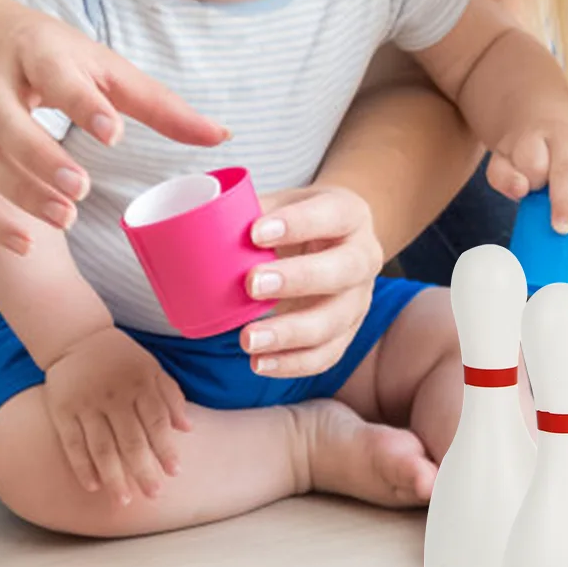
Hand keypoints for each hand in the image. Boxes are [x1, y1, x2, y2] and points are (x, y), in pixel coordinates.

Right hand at [0, 0, 229, 253]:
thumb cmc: (54, 56)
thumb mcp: (107, 67)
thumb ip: (161, 105)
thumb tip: (222, 136)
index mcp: (40, 53)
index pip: (58, 75)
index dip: (83, 104)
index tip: (113, 133)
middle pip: (7, 121)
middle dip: (40, 156)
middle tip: (82, 189)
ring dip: (20, 191)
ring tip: (66, 218)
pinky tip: (26, 245)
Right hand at [42, 326, 191, 505]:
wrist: (76, 337)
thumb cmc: (121, 357)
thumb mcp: (152, 367)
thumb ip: (171, 396)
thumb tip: (188, 429)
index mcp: (140, 384)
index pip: (156, 422)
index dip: (166, 448)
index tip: (175, 472)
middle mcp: (113, 397)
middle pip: (131, 440)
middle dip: (143, 470)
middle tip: (154, 495)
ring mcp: (86, 405)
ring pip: (102, 448)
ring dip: (114, 477)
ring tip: (124, 501)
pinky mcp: (62, 412)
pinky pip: (73, 444)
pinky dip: (82, 467)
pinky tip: (94, 486)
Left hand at [237, 185, 384, 378]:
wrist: (337, 241)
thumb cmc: (301, 221)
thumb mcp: (285, 203)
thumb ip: (253, 211)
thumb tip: (203, 221)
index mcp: (350, 215)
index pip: (332, 215)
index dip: (298, 224)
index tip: (256, 233)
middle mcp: (364, 257)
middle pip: (343, 271)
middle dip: (297, 280)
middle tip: (252, 284)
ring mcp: (358, 300)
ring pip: (334, 322)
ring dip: (290, 334)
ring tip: (248, 339)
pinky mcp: (347, 332)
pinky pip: (326, 355)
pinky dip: (292, 363)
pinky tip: (259, 363)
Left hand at [485, 123, 567, 236]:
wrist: (547, 129)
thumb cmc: (523, 157)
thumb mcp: (502, 162)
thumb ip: (503, 176)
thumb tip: (521, 189)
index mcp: (534, 139)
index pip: (534, 156)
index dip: (534, 173)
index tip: (532, 191)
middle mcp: (563, 139)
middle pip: (566, 169)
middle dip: (566, 200)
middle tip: (563, 229)